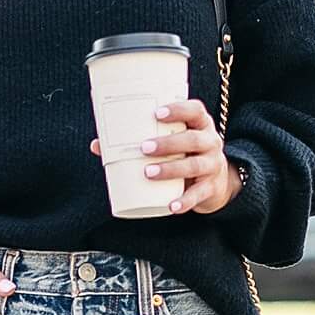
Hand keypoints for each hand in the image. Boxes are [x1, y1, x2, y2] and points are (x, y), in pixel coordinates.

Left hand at [89, 97, 243, 216]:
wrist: (217, 182)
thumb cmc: (184, 155)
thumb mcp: (171, 144)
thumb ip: (139, 141)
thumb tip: (97, 145)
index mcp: (200, 125)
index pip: (195, 110)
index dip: (178, 109)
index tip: (157, 113)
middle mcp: (211, 142)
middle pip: (193, 139)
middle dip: (168, 143)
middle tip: (143, 148)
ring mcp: (213, 165)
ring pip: (194, 165)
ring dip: (171, 169)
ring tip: (148, 173)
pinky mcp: (211, 188)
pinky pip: (198, 194)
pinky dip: (185, 201)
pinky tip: (171, 205)